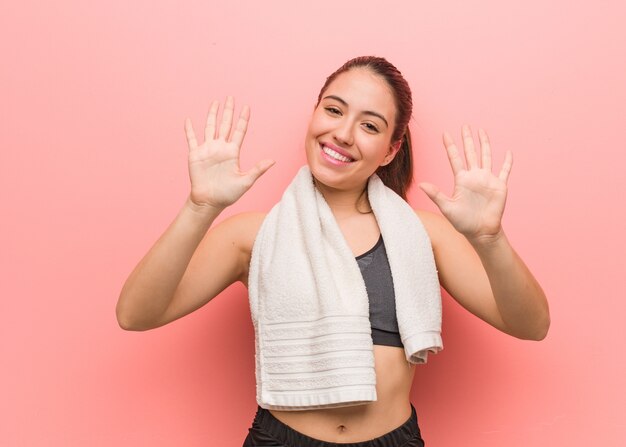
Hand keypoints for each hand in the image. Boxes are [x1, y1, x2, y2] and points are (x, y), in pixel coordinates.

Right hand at [184, 97, 274, 208]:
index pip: (239, 131)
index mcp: (233, 152)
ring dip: (212, 115)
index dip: (243, 119)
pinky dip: (189, 129)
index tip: (247, 107)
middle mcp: (221, 148)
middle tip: (231, 97)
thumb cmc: (228, 194)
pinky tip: (188, 120)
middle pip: (225, 124)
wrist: (209, 201)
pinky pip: (192, 139)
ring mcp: (208, 150)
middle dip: (228, 111)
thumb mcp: (246, 182)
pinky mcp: (195, 154)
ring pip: (210, 127)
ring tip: (215, 103)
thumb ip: (258, 169)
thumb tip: (273, 160)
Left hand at [419, 125, 511, 242]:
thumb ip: (436, 194)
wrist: (481, 231)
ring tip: (482, 131)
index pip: (455, 158)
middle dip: (467, 140)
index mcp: (461, 180)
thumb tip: (421, 184)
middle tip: (465, 126)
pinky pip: (504, 171)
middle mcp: (474, 176)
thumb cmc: (463, 222)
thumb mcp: (447, 208)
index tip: (445, 134)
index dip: (450, 146)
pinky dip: (507, 162)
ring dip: (485, 144)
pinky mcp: (499, 186)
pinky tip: (508, 152)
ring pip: (486, 156)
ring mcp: (487, 180)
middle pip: (470, 153)